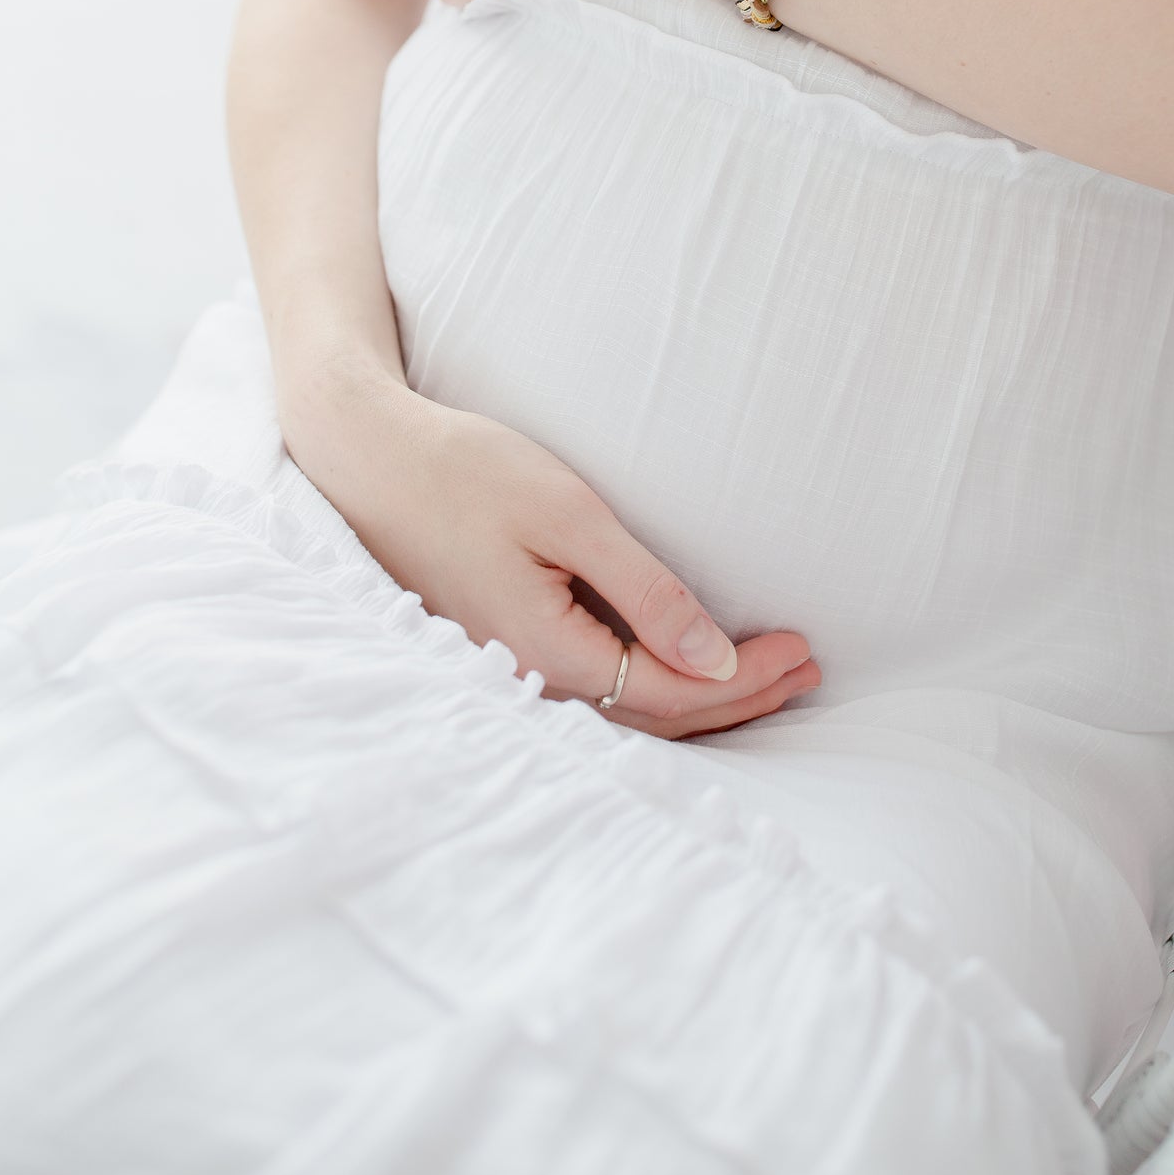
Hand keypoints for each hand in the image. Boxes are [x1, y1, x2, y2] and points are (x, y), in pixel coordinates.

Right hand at [313, 378, 820, 739]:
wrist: (367, 457)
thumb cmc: (465, 470)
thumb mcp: (568, 515)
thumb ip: (645, 592)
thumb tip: (715, 662)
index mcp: (546, 652)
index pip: (669, 693)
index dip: (743, 680)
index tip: (800, 647)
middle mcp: (527, 678)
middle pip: (653, 717)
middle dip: (737, 699)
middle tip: (807, 671)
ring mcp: (510, 668)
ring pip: (625, 711)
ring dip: (702, 698)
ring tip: (768, 678)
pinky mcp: (502, 645)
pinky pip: (595, 689)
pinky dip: (654, 686)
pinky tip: (683, 668)